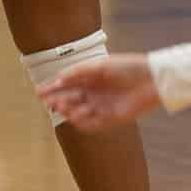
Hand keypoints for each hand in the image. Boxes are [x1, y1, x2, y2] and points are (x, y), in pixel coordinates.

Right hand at [36, 53, 158, 128]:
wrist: (152, 78)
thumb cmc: (128, 67)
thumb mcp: (101, 66)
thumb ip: (80, 71)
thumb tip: (58, 78)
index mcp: (91, 80)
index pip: (66, 86)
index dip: (52, 89)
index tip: (38, 91)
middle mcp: (94, 94)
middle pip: (69, 101)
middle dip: (57, 101)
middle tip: (49, 101)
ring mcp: (102, 107)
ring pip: (78, 113)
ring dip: (68, 111)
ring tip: (63, 106)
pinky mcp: (112, 118)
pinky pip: (92, 124)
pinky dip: (82, 122)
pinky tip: (76, 115)